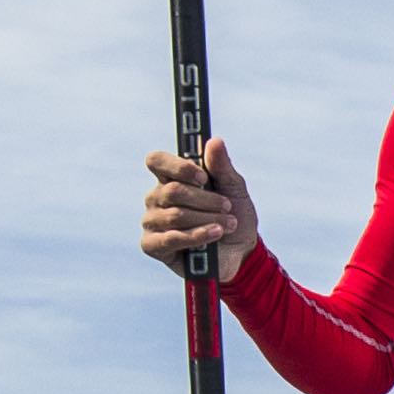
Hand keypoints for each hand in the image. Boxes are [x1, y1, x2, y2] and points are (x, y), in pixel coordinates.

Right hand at [140, 136, 252, 280]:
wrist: (241, 253)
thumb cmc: (234, 216)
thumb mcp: (235, 189)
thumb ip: (222, 167)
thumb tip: (214, 140)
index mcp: (170, 178)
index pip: (156, 161)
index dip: (178, 167)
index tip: (203, 177)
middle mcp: (156, 197)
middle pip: (172, 190)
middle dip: (205, 200)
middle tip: (227, 206)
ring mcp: (152, 221)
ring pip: (175, 215)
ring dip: (207, 219)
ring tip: (228, 224)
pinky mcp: (152, 245)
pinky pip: (170, 238)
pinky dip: (196, 236)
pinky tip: (214, 235)